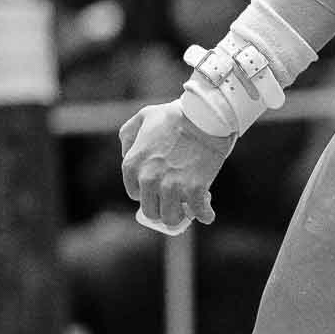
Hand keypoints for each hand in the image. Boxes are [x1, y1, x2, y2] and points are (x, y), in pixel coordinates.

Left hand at [118, 101, 232, 233]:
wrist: (204, 115)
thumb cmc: (175, 116)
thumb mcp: (143, 117)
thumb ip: (129, 135)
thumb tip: (127, 155)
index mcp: (132, 165)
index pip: (135, 194)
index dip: (147, 193)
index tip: (159, 189)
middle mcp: (148, 179)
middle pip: (151, 211)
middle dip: (162, 208)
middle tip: (174, 201)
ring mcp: (171, 186)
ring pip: (171, 218)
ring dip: (180, 216)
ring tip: (188, 207)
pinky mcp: (195, 189)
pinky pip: (199, 213)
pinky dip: (205, 215)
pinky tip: (207, 214)